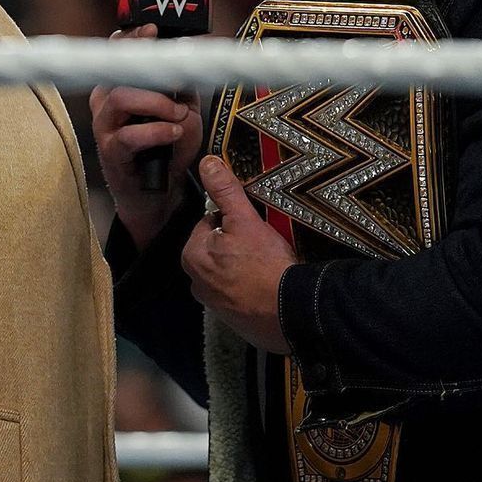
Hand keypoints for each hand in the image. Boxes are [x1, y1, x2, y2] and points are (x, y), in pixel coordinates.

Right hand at [89, 24, 201, 249]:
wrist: (158, 190)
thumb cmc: (168, 144)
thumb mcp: (183, 107)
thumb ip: (184, 82)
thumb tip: (194, 50)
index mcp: (120, 84)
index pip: (116, 51)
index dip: (131, 37)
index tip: (153, 30)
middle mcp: (105, 101)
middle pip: (118, 69)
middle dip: (151, 70)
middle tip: (179, 80)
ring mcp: (105, 126)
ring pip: (120, 98)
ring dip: (156, 103)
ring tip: (178, 115)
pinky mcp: (112, 152)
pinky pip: (130, 135)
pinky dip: (158, 131)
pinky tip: (174, 132)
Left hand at [182, 155, 296, 353]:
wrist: (290, 312)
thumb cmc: (265, 264)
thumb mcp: (245, 219)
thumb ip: (224, 191)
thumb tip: (207, 162)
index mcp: (191, 255)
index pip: (209, 223)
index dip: (233, 221)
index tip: (252, 227)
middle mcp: (195, 282)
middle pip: (218, 248)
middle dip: (237, 244)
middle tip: (262, 247)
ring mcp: (213, 304)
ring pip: (229, 270)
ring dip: (244, 266)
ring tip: (267, 265)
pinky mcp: (232, 320)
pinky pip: (239, 293)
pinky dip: (250, 288)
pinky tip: (267, 285)